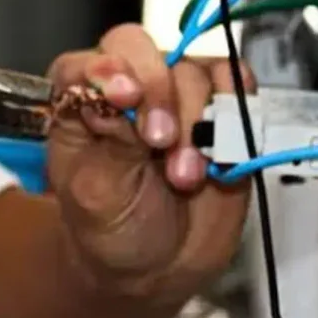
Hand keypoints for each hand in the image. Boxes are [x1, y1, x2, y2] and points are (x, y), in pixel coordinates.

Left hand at [45, 24, 251, 307]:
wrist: (157, 265)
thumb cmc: (111, 226)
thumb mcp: (97, 195)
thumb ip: (109, 145)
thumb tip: (116, 94)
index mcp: (80, 101)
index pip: (85, 64)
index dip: (105, 71)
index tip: (124, 98)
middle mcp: (129, 86)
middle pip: (144, 53)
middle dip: (158, 94)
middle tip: (159, 142)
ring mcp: (176, 93)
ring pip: (193, 71)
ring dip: (195, 122)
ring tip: (185, 176)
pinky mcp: (220, 108)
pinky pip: (237, 84)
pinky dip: (235, 115)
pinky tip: (218, 156)